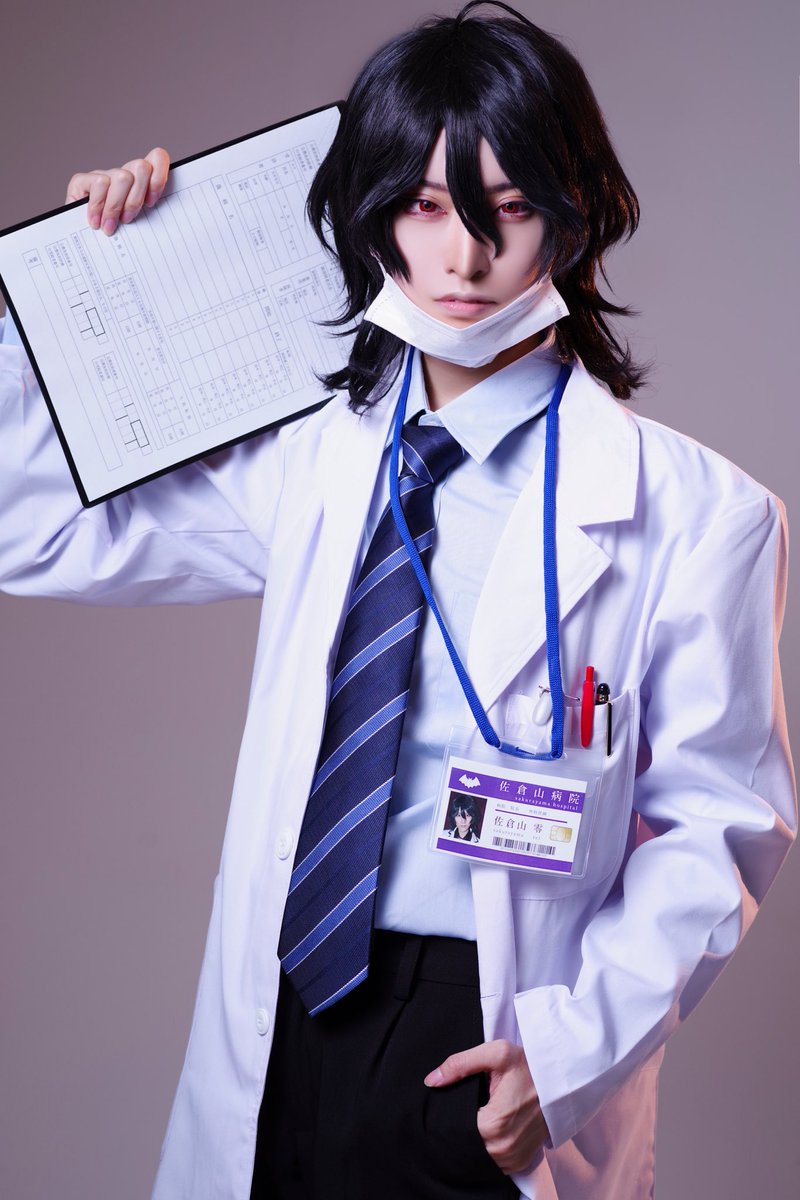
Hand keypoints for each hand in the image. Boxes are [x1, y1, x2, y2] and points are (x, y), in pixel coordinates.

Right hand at [65, 148, 170, 234]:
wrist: (82, 246)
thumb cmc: (116, 239)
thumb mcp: (139, 229)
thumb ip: (153, 218)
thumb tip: (168, 221)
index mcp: (141, 183)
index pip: (157, 157)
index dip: (159, 177)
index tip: (152, 203)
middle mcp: (122, 174)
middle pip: (141, 167)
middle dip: (137, 198)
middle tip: (128, 220)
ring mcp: (102, 175)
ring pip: (122, 176)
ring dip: (118, 205)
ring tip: (111, 226)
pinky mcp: (81, 180)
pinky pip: (99, 183)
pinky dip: (98, 206)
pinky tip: (95, 222)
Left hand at [424, 1038, 548, 1172]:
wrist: (562, 1082)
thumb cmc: (529, 1066)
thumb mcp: (496, 1053)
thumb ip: (460, 1064)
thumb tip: (431, 1081)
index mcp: (494, 1124)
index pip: (456, 1132)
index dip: (448, 1118)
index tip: (451, 1103)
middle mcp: (504, 1148)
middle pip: (466, 1146)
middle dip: (459, 1130)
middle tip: (463, 1108)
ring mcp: (513, 1158)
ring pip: (479, 1157)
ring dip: (474, 1141)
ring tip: (476, 1117)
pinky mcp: (520, 1162)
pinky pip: (493, 1163)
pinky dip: (487, 1149)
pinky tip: (487, 1130)